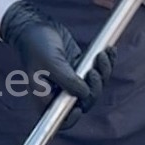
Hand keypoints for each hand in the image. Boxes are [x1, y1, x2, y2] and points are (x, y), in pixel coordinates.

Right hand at [0, 0, 114, 124]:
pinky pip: (97, 72)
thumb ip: (68, 81)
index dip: (72, 118)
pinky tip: (109, 50)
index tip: (79, 107)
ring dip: (103, 72)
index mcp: (45, 97)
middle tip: (93, 71)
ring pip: (94, 87)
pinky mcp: (79, 69)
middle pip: (84, 102)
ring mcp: (71, 81)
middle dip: (94, 88)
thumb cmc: (36, 44)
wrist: (35, 25)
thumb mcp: (51, 63)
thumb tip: (85, 94)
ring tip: (102, 55)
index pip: (60, 119)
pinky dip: (106, 63)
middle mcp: (59, 92)